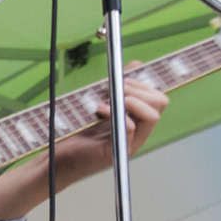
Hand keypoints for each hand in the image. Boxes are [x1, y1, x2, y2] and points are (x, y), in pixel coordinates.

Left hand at [50, 77, 169, 180]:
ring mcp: (129, 143)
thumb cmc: (78, 131)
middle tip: (118, 89)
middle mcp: (138, 132)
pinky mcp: (116, 151)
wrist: (60, 156)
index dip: (145, 84)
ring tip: (110, 100)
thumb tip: (137, 64)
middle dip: (140, 89)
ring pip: (152, 116)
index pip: (159, 98)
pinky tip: (100, 110)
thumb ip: (119, 85)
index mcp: (137, 120)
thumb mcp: (101, 101)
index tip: (125, 78)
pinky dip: (117, 114)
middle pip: (161, 104)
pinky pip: (131, 128)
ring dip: (132, 101)